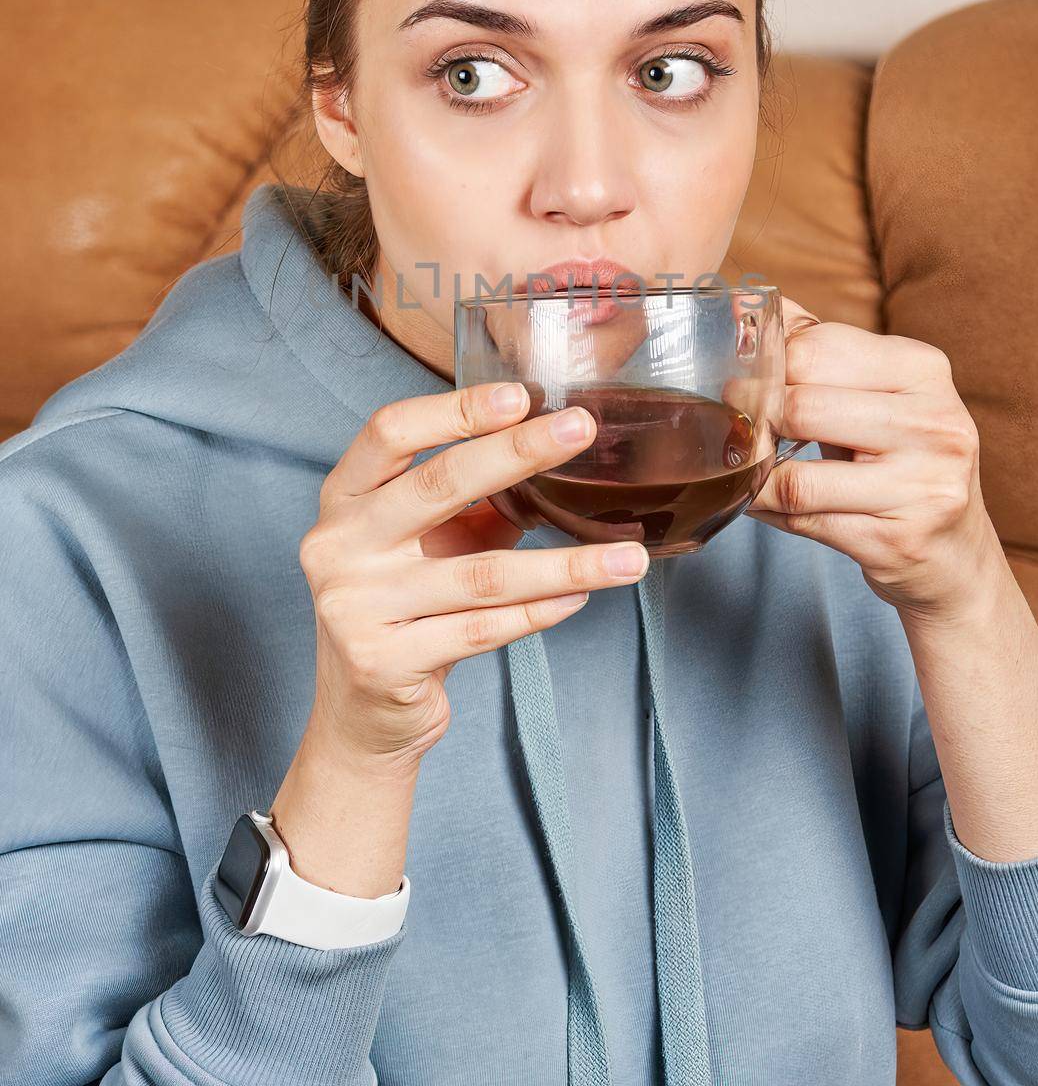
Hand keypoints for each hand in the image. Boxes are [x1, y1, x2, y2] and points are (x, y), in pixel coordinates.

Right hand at [296, 382, 648, 770]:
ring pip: (480, 574)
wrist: (361, 715)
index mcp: (344, 499)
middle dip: (518, 452)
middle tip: (582, 430)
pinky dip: (538, 613)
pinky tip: (581, 598)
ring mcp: (354, 605)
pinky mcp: (382, 661)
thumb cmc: (405, 606)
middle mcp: (337, 545)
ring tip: (627, 558)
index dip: (454, 409)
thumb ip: (475, 501)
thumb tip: (557, 449)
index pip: (390, 432)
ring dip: (564, 563)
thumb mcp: (429, 542)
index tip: (520, 395)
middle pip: (436, 484)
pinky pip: (481, 629)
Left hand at [744, 297, 1007, 621]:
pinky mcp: (900, 539)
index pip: (816, 348)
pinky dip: (769, 513)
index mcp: (923, 369)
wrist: (954, 555)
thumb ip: (817, 348)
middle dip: (755, 423)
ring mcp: (923, 484)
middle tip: (735, 432)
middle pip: (801, 407)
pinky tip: (764, 505)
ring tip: (744, 472)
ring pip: (797, 477)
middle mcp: (934, 421)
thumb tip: (744, 304)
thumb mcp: (874, 393)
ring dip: (755, 479)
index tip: (737, 384)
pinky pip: (805, 521)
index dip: (762, 367)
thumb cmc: (900, 463)